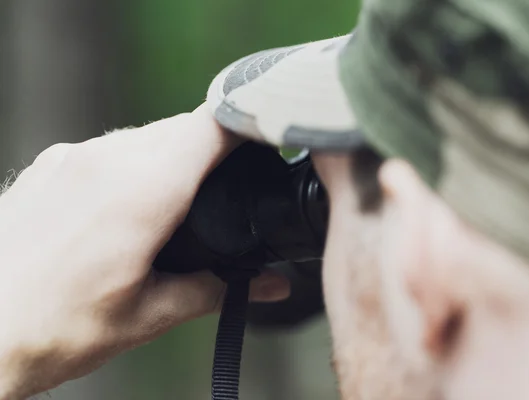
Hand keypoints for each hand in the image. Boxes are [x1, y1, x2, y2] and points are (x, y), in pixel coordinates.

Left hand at [0, 104, 289, 399]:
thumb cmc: (50, 330)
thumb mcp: (148, 315)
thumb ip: (218, 289)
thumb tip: (270, 285)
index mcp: (142, 193)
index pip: (212, 127)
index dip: (247, 127)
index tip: (266, 144)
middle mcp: (105, 159)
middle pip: (183, 127)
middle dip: (213, 149)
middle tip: (227, 190)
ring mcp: (71, 157)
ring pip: (146, 135)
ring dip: (172, 156)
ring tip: (174, 208)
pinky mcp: (49, 164)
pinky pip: (109, 148)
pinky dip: (133, 164)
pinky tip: (125, 210)